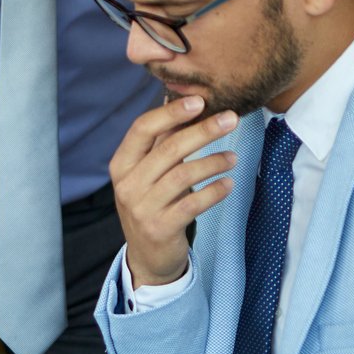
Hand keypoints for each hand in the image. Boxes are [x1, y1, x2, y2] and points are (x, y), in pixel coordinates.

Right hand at [109, 94, 239, 287]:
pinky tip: (228, 183)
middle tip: (231, 119)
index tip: (200, 101)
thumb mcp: (146, 172)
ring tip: (232, 157)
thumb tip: (173, 98)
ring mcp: (142, 207)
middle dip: (203, 131)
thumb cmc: (151, 203)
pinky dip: (214, 191)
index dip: (171, 113)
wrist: (147, 256)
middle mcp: (127, 184)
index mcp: (121, 164)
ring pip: (183, 175)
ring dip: (213, 162)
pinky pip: (193, 204)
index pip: (142, 129)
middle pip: (168, 150)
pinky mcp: (160, 227)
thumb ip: (159, 140)